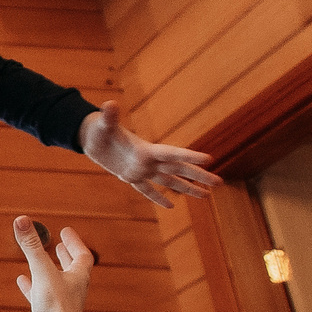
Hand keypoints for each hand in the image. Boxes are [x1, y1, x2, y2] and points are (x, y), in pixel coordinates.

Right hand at [12, 215, 93, 311]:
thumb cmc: (56, 306)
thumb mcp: (42, 270)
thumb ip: (31, 246)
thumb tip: (21, 220)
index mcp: (78, 277)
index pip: (82, 255)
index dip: (75, 242)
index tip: (65, 231)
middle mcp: (72, 288)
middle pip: (72, 268)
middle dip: (66, 255)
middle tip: (59, 244)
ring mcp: (60, 301)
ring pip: (56, 281)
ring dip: (49, 269)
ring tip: (40, 259)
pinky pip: (39, 295)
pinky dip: (31, 286)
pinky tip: (21, 280)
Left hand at [78, 102, 219, 208]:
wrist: (91, 136)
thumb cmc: (98, 129)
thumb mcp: (102, 125)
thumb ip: (109, 117)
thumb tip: (109, 104)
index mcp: (145, 149)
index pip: (172, 154)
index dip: (189, 156)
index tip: (209, 159)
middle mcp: (148, 160)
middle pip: (178, 170)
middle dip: (198, 176)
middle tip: (219, 183)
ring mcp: (141, 169)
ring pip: (169, 181)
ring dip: (187, 188)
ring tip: (207, 196)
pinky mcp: (130, 177)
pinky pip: (147, 190)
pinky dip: (157, 198)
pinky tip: (171, 207)